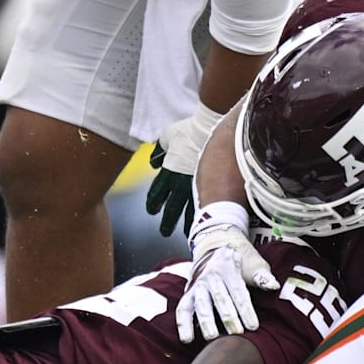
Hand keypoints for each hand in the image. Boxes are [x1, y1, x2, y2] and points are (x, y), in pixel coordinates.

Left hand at [146, 102, 222, 236]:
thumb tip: (154, 161)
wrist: (209, 129)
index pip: (157, 192)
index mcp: (167, 171)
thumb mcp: (167, 137)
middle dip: (167, 221)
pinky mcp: (211, 184)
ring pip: (190, 211)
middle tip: (164, 232)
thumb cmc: (188, 130)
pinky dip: (204, 214)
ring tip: (188, 234)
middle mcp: (180, 182)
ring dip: (187, 224)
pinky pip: (206, 203)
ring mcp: (196, 185)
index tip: (152, 211)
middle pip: (171, 208)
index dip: (153, 203)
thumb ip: (160, 149)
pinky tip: (206, 221)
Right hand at [176, 202, 278, 342]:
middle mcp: (211, 276)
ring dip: (206, 321)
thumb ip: (262, 277)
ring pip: (201, 304)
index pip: (238, 291)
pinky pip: (183, 309)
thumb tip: (273, 285)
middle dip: (228, 317)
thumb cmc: (241, 266)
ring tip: (212, 338)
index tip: (253, 327)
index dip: (246, 309)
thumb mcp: (253, 265)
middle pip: (220, 298)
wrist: (217, 252)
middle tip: (237, 334)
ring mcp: (198, 286)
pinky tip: (187, 339)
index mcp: (228, 267)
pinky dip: (183, 324)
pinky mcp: (188, 295)